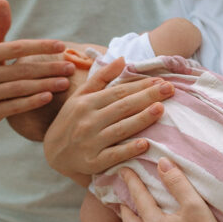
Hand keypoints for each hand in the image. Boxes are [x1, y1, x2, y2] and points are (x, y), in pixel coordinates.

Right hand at [0, 0, 75, 123]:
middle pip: (21, 70)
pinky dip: (32, 102)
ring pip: (20, 89)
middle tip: (70, 67)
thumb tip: (2, 0)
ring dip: (45, 85)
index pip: (16, 48)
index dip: (39, 46)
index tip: (61, 45)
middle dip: (48, 68)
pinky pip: (14, 107)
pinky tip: (49, 96)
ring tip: (65, 82)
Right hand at [43, 57, 173, 179]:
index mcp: (87, 103)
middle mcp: (88, 120)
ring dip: (141, 119)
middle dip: (147, 96)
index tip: (161, 81)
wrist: (52, 153)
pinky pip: (113, 155)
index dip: (140, 85)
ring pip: (120, 129)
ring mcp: (90, 142)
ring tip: (160, 109)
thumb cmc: (70, 121)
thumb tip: (122, 59)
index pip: (118, 92)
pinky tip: (145, 144)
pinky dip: (128, 150)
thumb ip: (101, 78)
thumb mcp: (80, 96)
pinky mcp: (92, 162)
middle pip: (122, 107)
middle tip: (170, 89)